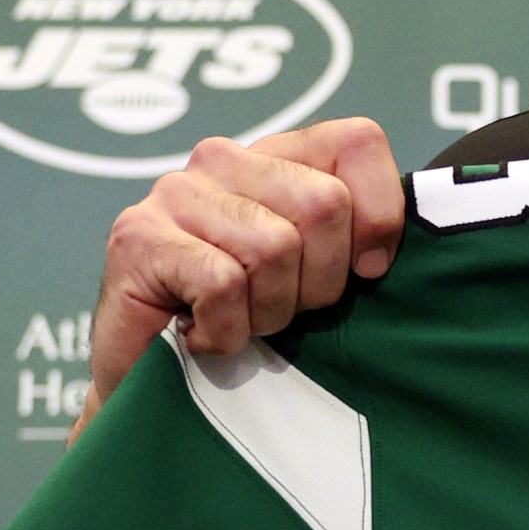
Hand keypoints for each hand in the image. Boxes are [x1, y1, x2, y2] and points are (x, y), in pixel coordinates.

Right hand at [84, 118, 405, 422]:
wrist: (156, 389)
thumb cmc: (249, 329)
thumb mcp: (320, 276)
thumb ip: (360, 239)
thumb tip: (391, 250)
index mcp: (278, 155)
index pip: (357, 140)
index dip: (378, 215)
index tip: (365, 272)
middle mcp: (223, 159)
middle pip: (323, 203)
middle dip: (318, 281)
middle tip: (282, 309)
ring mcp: (175, 193)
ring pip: (274, 247)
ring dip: (268, 312)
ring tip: (240, 322)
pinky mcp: (137, 237)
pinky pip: (223, 283)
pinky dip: (226, 330)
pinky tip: (205, 336)